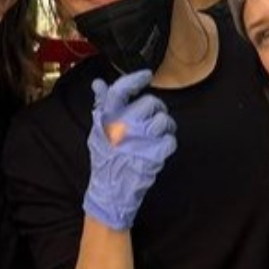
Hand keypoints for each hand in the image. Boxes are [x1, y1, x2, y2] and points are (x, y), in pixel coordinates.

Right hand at [84, 69, 176, 230]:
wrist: (110, 193)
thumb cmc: (105, 161)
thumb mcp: (97, 132)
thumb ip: (101, 107)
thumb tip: (98, 83)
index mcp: (107, 120)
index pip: (120, 91)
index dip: (134, 79)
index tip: (146, 75)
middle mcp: (123, 127)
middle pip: (150, 103)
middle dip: (156, 109)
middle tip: (153, 119)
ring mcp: (139, 141)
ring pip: (164, 120)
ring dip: (166, 126)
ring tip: (160, 134)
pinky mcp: (153, 156)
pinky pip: (170, 140)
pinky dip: (168, 144)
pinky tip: (160, 149)